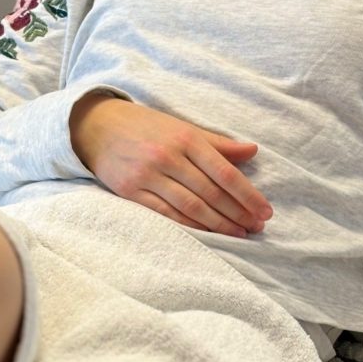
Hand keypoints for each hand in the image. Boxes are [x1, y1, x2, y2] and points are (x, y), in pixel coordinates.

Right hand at [69, 95, 272, 236]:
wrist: (98, 127)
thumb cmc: (145, 127)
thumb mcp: (182, 128)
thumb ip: (216, 143)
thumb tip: (252, 152)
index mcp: (186, 139)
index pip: (224, 172)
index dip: (247, 194)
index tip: (265, 211)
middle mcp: (169, 157)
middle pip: (210, 192)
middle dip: (236, 213)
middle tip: (256, 228)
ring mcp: (148, 176)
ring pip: (190, 206)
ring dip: (217, 224)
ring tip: (237, 234)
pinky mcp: (130, 191)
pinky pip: (165, 213)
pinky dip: (188, 225)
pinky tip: (205, 233)